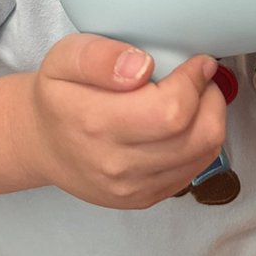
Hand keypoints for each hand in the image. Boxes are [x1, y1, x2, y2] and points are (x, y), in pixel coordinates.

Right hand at [25, 35, 225, 208]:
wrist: (43, 143)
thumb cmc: (58, 96)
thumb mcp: (64, 57)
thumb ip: (99, 56)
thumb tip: (140, 67)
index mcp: (95, 122)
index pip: (171, 109)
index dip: (195, 81)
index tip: (197, 62)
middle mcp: (115, 162)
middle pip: (197, 135)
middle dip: (210, 99)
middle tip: (200, 79)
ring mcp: (131, 187)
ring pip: (203, 153)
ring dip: (212, 119)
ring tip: (195, 98)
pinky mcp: (144, 199)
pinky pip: (195, 170)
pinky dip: (201, 142)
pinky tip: (184, 124)